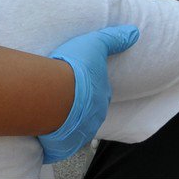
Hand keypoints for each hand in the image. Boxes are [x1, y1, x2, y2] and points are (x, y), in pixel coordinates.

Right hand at [38, 24, 139, 162]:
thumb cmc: (74, 69)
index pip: (100, 94)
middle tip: (64, 97)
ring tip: (51, 113)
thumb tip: (134, 32)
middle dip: (80, 107)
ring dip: (66, 123)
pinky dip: (52, 138)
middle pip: (89, 113)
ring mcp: (78, 134)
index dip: (90, 88)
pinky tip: (44, 131)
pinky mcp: (61, 146)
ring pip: (74, 129)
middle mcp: (94, 118)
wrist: (53, 94)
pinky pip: (59, 144)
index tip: (80, 83)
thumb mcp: (95, 44)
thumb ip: (114, 38)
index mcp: (102, 98)